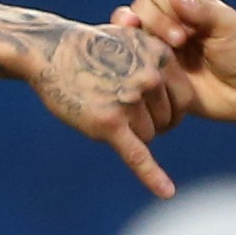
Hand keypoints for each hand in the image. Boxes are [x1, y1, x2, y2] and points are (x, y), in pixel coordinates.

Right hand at [28, 19, 180, 197]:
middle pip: (166, 121)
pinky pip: (137, 156)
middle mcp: (150, 78)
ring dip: (129, 133)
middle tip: (119, 107)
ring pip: (148, 136)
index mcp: (161, 57)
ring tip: (104, 109)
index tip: (156, 113)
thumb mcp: (133, 41)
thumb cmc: (90, 48)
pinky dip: (153, 177)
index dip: (170, 111)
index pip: (185, 101)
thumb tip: (180, 80)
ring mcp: (130, 100)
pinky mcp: (108, 123)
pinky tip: (167, 193)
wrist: (50, 52)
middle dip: (146, 121)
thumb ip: (158, 60)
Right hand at [120, 0, 235, 126]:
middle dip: (153, 21)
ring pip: (129, 32)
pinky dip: (130, 60)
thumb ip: (202, 10)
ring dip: (133, 37)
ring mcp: (159, 46)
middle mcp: (168, 22)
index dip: (164, 3)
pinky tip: (143, 68)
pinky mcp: (154, 71)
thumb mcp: (228, 27)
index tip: (186, 27)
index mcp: (186, 5)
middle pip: (140, 8)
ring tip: (145, 49)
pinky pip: (131, 61)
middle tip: (179, 42)